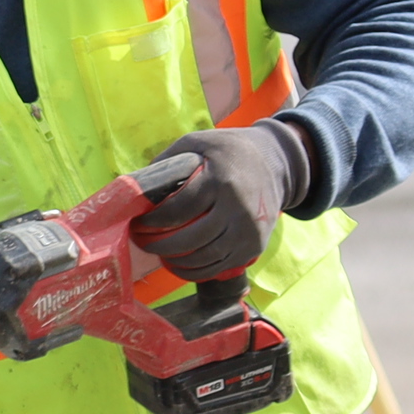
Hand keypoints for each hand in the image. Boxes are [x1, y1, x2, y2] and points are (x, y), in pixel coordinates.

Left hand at [131, 123, 306, 280]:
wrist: (277, 163)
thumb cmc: (229, 151)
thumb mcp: (199, 142)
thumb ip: (168, 159)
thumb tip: (136, 186)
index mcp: (220, 181)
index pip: (178, 210)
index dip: (152, 221)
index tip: (138, 222)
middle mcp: (238, 209)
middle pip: (188, 240)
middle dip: (157, 245)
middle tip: (141, 241)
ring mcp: (248, 231)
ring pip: (202, 259)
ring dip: (174, 261)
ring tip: (158, 252)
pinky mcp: (254, 247)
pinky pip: (218, 268)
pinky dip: (194, 271)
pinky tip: (178, 264)